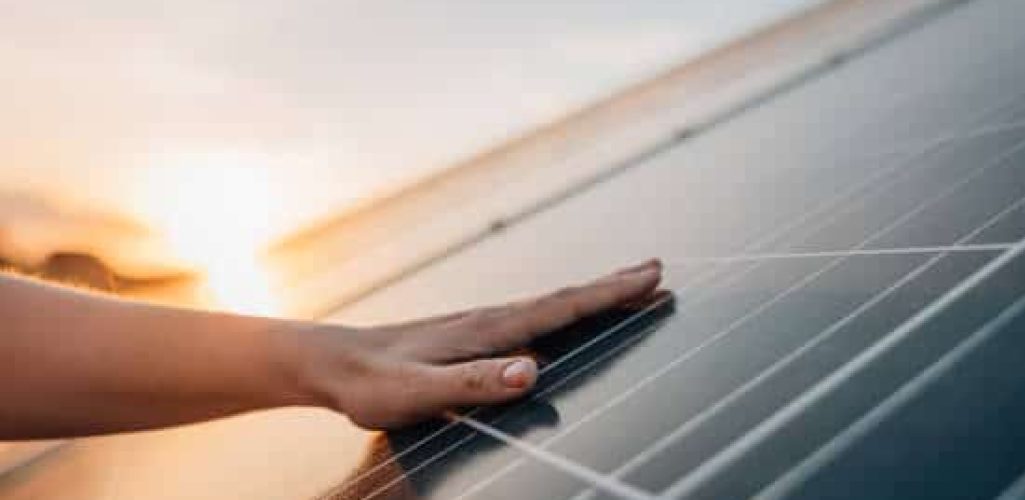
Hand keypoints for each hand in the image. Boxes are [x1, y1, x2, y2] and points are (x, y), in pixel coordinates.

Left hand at [298, 260, 662, 428]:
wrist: (331, 363)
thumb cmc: (372, 384)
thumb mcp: (419, 392)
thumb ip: (474, 383)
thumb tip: (533, 370)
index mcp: (486, 331)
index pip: (560, 308)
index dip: (607, 295)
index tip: (650, 278)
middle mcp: (488, 320)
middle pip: (563, 299)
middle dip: (612, 286)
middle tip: (657, 271)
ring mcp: (479, 324)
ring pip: (549, 306)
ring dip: (591, 295)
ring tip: (626, 286)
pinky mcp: (469, 335)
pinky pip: (530, 318)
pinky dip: (560, 311)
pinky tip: (560, 319)